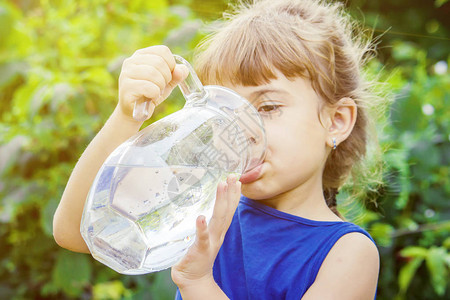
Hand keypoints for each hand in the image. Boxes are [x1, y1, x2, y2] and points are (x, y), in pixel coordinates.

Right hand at [117, 45, 187, 121]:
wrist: (135, 112)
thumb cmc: (150, 94)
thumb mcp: (166, 83)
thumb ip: (176, 75)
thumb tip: (182, 70)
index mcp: (141, 55)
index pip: (163, 51)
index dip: (171, 65)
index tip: (168, 76)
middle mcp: (131, 61)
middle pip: (159, 62)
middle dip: (166, 77)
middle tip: (161, 87)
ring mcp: (126, 73)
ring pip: (153, 73)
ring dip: (160, 86)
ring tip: (156, 92)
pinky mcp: (126, 87)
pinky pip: (148, 87)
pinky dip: (155, 94)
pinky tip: (150, 97)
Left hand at [171, 175, 241, 289]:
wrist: (193, 279)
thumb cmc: (197, 256)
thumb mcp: (205, 237)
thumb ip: (206, 224)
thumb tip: (203, 209)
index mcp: (219, 231)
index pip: (228, 210)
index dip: (233, 195)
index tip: (235, 180)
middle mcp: (218, 234)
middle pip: (226, 211)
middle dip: (230, 193)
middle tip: (232, 176)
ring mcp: (210, 242)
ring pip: (218, 220)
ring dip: (221, 202)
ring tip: (222, 186)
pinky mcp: (200, 250)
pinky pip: (202, 237)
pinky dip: (202, 227)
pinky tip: (201, 217)